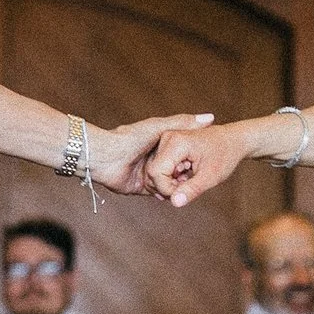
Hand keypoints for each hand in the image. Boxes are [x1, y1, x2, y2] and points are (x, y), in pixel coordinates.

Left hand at [97, 113, 213, 196]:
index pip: (180, 151)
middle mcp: (152, 158)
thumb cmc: (130, 138)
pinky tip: (175, 196)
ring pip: (166, 182)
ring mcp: (145, 173)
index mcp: (157, 143)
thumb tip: (210, 117)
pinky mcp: (139, 187)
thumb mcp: (160, 128)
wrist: (103, 157)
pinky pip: (155, 193)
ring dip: (175, 186)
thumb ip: (183, 123)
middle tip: (200, 177)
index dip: (193, 156)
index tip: (207, 159)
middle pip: (174, 169)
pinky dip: (164, 194)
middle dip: (185, 174)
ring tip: (189, 188)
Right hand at [147, 120, 259, 208]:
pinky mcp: (167, 144)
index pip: (156, 173)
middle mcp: (167, 137)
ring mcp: (165, 139)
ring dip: (170, 181)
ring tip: (188, 178)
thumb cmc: (225, 154)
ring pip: (155, 170)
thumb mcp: (211, 176)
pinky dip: (170, 176)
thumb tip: (175, 203)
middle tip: (189, 185)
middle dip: (168, 186)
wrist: (233, 140)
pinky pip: (159, 166)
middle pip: (153, 172)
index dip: (167, 188)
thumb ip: (192, 190)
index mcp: (176, 142)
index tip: (184, 192)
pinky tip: (185, 174)